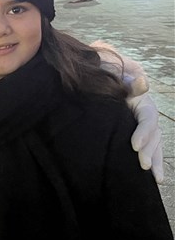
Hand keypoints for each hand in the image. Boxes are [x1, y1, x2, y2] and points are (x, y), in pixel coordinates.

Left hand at [90, 41, 162, 182]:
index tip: (133, 145)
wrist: (85, 67)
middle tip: (141, 165)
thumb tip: (142, 85)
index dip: (144, 132)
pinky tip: (151, 175)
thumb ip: (126, 71)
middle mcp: (142, 109)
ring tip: (155, 177)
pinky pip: (145, 144)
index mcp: (139, 96)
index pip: (147, 117)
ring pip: (154, 141)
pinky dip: (150, 158)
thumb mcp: (109, 62)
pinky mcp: (129, 127)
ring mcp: (137, 119)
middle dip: (149, 150)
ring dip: (154, 159)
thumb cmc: (98, 65)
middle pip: (153, 133)